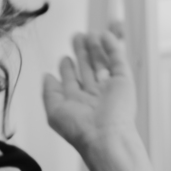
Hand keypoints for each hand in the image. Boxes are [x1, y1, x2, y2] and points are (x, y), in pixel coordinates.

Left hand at [42, 21, 138, 155]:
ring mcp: (109, 88)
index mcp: (77, 103)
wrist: (106, 136)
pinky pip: (118, 61)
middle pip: (87, 68)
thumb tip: (47, 76)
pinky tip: (105, 36)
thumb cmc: (79, 129)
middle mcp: (93, 95)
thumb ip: (49, 92)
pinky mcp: (124, 82)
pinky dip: (112, 48)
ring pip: (101, 62)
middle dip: (81, 53)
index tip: (64, 58)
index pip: (72, 81)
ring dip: (95, 48)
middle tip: (77, 37)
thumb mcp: (55, 111)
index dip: (67, 69)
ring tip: (88, 34)